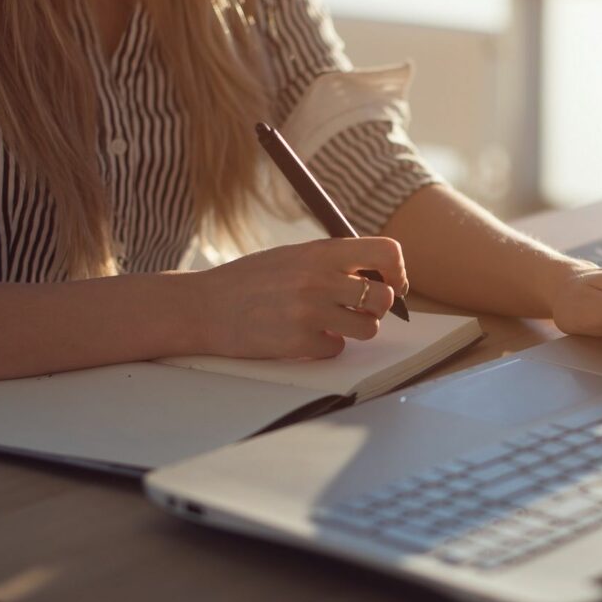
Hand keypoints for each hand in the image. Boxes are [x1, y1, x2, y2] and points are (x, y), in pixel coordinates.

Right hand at [188, 238, 405, 358]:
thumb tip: (379, 276)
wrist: (204, 306)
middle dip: (376, 308)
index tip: (390, 283)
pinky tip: (303, 336)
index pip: (387, 252)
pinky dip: (326, 347)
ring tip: (331, 323)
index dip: (397, 272)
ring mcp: (310, 311)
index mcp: (322, 252)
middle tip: (357, 310)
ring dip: (355, 330)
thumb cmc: (252, 281)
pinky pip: (337, 349)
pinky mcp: (299, 342)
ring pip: (369, 328)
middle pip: (384, 298)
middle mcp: (320, 279)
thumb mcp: (294, 256)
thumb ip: (333, 262)